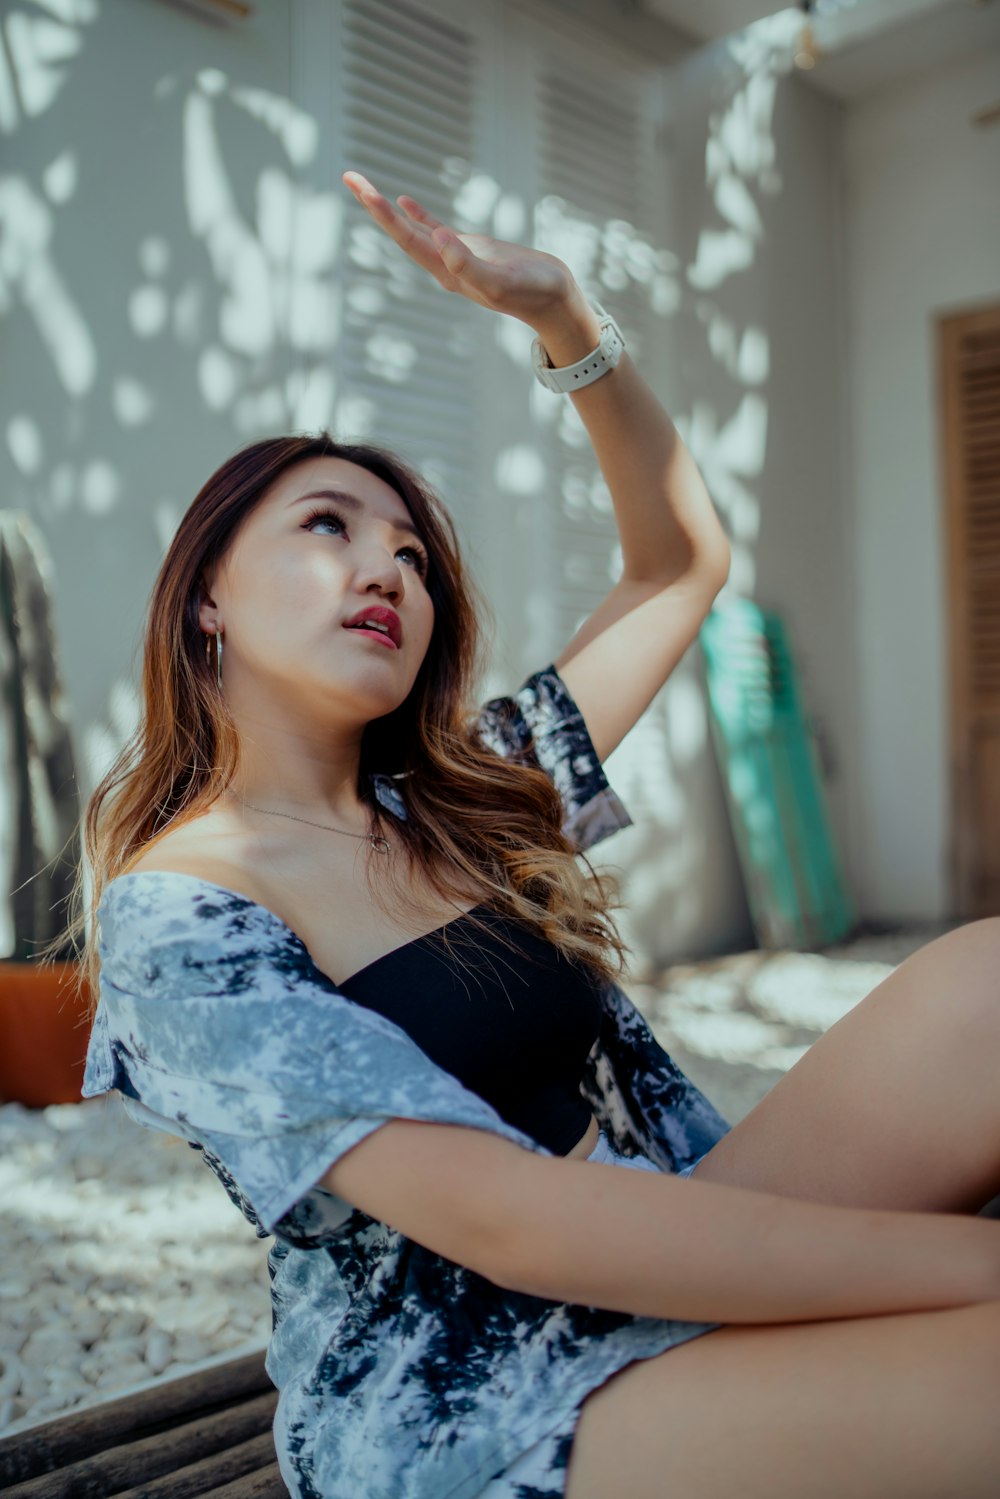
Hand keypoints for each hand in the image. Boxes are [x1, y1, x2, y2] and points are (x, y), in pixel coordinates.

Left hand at [342, 170, 575, 328]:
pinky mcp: (470, 249)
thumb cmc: (532, 292)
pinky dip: (417, 215)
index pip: (406, 239)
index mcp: (446, 272)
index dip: (382, 214)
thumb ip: (467, 265)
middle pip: (400, 233)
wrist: (554, 300)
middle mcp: (443, 266)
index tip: (362, 189)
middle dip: (374, 206)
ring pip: (413, 230)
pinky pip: (435, 229)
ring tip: (364, 187)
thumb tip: (438, 239)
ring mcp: (455, 258)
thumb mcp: (499, 280)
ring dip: (388, 210)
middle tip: (350, 177)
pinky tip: (404, 201)